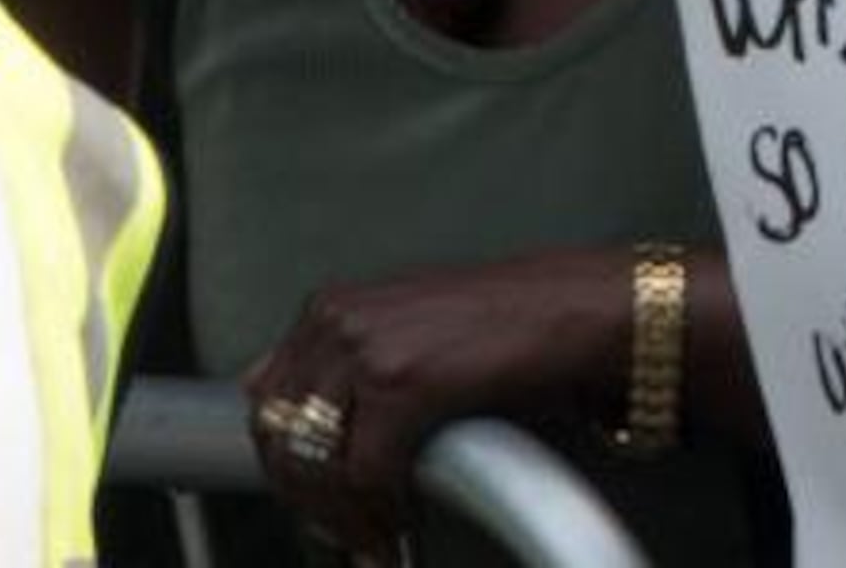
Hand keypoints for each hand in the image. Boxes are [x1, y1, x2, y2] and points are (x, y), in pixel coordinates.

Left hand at [241, 250, 630, 561]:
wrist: (581, 309)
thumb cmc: (511, 327)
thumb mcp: (409, 332)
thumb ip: (352, 370)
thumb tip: (309, 436)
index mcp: (331, 307)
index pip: (264, 399)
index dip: (286, 464)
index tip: (315, 502)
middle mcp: (336, 319)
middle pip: (275, 433)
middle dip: (304, 499)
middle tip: (345, 532)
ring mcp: (365, 346)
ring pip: (312, 460)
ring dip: (339, 516)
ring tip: (375, 537)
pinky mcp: (401, 380)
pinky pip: (363, 472)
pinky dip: (379, 511)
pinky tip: (404, 523)